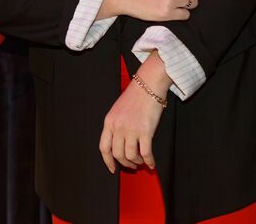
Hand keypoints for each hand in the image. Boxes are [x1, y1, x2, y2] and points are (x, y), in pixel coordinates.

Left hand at [100, 52, 169, 171]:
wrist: (148, 85)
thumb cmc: (135, 96)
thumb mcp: (117, 110)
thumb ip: (116, 125)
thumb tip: (119, 144)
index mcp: (109, 121)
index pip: (104, 147)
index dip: (108, 161)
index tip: (112, 168)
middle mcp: (118, 126)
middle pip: (118, 154)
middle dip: (125, 163)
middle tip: (132, 164)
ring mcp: (131, 129)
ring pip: (131, 156)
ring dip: (137, 162)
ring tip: (142, 160)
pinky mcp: (145, 131)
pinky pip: (146, 153)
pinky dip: (149, 161)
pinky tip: (151, 163)